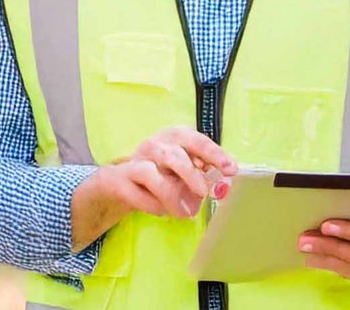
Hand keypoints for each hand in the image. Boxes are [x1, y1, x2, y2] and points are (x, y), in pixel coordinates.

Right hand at [121, 125, 237, 217]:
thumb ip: (202, 174)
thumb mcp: (183, 172)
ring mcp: (134, 161)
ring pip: (150, 172)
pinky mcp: (119, 180)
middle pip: (172, 154)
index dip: (213, 153)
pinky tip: (162, 211)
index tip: (230, 168)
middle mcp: (153, 145)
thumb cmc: (160, 175)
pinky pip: (137, 193)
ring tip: (185, 212)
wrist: (122, 183)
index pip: (194, 139)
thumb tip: (223, 184)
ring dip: (170, 194)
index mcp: (173, 138)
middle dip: (190, 174)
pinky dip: (152, 205)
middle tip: (204, 193)